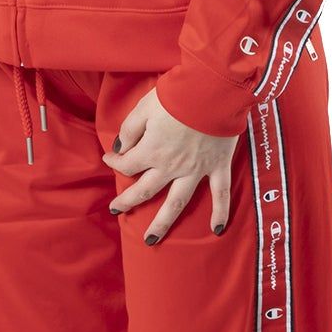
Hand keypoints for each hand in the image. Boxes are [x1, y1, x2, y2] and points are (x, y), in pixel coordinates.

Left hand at [103, 87, 238, 243]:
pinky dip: (220, 213)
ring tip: (151, 240)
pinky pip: (220, 194)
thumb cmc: (177, 95)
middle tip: (116, 210)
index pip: (127, 164)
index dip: (115, 162)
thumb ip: (130, 130)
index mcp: (152, 150)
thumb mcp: (144, 107)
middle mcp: (171, 166)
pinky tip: (216, 230)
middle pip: (145, 190)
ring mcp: (196, 170)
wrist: (213, 92)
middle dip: (128, 202)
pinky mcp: (217, 167)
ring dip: (163, 223)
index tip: (110, 158)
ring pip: (177, 202)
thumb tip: (120, 148)